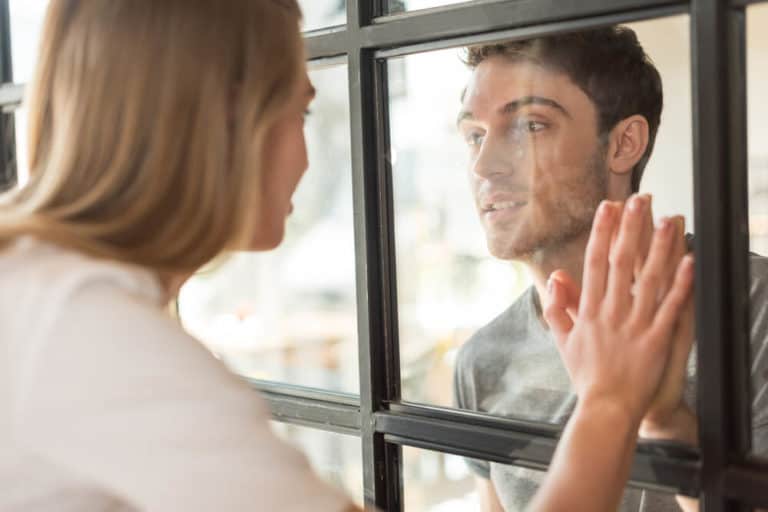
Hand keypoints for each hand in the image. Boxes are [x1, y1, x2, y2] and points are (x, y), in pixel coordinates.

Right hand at [544, 196, 693, 424]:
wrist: (606, 408)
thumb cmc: (586, 376)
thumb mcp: (562, 340)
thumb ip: (556, 307)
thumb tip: (554, 276)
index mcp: (588, 310)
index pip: (594, 262)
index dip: (602, 232)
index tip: (609, 207)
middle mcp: (610, 312)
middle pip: (621, 261)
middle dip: (631, 228)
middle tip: (640, 200)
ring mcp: (634, 324)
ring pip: (648, 278)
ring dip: (659, 247)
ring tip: (669, 219)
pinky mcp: (657, 339)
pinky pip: (671, 307)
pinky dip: (681, 284)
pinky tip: (690, 261)